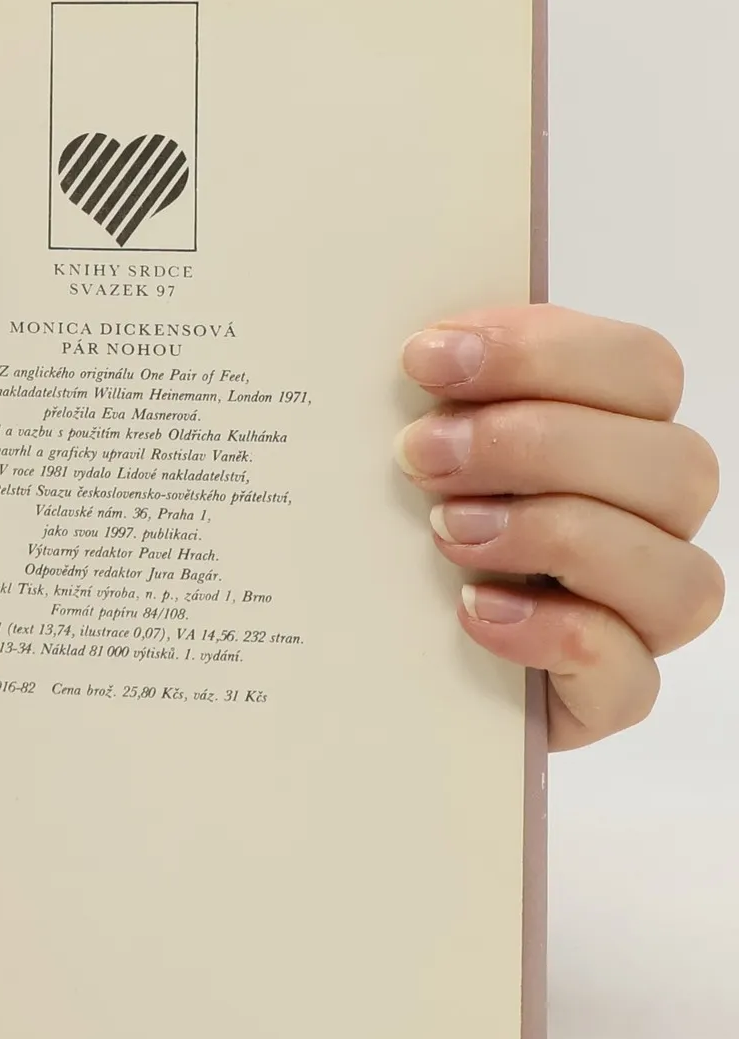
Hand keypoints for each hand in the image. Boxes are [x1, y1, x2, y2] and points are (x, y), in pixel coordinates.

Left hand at [395, 305, 721, 750]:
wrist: (361, 653)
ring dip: (555, 536)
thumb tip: (409, 340)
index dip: (541, 353)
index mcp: (616, 434)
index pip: (640, 369)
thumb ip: (430, 390)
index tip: (425, 358)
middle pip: (673, 465)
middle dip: (538, 444)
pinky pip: (629, 674)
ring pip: (678, 572)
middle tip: (420, 453)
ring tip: (445, 533)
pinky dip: (553, 634)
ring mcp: (639, 615)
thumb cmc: (393, 525)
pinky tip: (472, 611)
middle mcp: (649, 521)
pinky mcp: (607, 698)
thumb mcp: (407, 445)